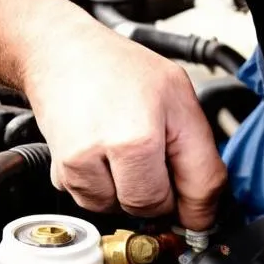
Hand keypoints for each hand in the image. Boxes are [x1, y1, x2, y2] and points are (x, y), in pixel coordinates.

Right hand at [18, 6, 226, 228]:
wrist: (62, 52)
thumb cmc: (121, 68)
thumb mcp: (182, 98)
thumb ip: (200, 157)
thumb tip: (203, 210)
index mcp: (140, 137)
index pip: (189, 196)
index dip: (199, 205)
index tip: (197, 206)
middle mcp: (106, 154)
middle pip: (150, 207)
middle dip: (160, 192)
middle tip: (158, 157)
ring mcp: (77, 167)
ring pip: (119, 210)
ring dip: (128, 192)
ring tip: (127, 150)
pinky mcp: (60, 174)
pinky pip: (94, 202)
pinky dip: (104, 187)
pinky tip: (104, 154)